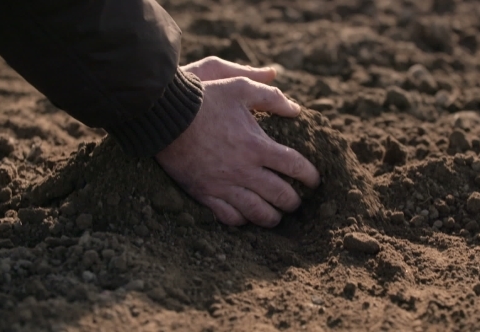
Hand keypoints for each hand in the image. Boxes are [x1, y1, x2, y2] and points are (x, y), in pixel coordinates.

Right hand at [155, 57, 319, 227]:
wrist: (164, 114)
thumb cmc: (204, 98)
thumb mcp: (239, 87)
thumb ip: (271, 96)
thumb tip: (296, 108)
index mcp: (257, 145)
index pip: (294, 166)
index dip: (310, 176)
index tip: (315, 181)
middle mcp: (244, 170)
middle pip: (280, 195)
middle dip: (294, 202)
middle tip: (297, 201)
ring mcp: (223, 185)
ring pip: (257, 213)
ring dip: (272, 217)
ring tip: (277, 215)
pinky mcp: (204, 193)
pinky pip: (228, 217)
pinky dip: (242, 220)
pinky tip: (247, 216)